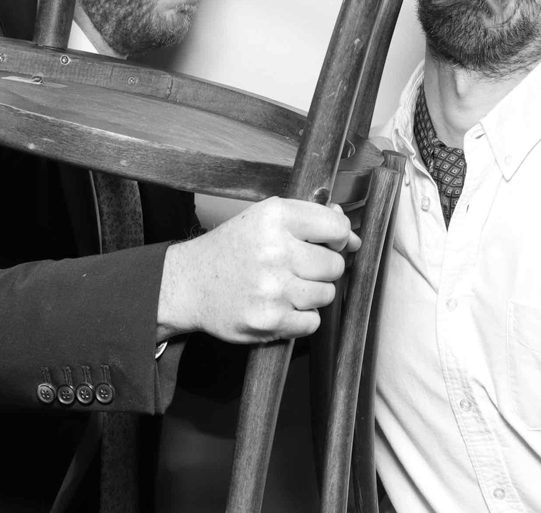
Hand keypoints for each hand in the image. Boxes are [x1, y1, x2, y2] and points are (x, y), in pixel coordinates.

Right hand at [156, 197, 360, 343]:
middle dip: (323, 268)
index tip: (333, 243)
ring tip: (287, 286)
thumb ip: (309, 219)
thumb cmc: (232, 248)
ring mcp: (272, 288)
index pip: (336, 227)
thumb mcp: (265, 218)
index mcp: (275, 217)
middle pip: (334, 265)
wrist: (191, 283)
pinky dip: (302, 318)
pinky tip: (281, 305)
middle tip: (299, 267)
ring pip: (326, 294)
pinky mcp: (269, 321)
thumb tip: (349, 233)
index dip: (340, 238)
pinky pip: (312, 322)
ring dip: (313, 293)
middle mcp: (275, 250)